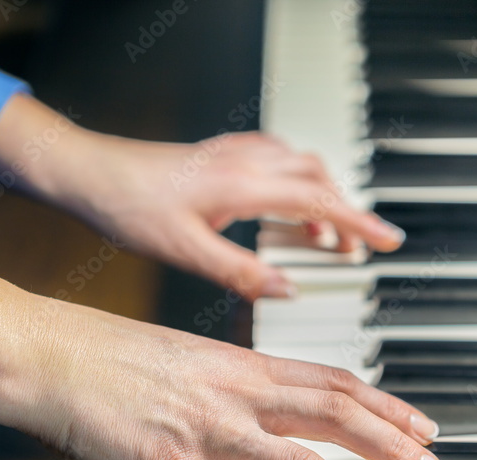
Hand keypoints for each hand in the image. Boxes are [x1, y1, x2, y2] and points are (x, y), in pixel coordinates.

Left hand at [0, 94, 404, 300]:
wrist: (88, 173)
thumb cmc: (128, 207)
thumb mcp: (187, 252)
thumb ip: (242, 273)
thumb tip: (286, 288)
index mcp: (244, 186)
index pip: (320, 202)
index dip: (359, 223)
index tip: (388, 240)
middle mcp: (245, 162)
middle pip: (319, 179)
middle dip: (346, 212)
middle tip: (357, 247)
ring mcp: (233, 153)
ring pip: (300, 166)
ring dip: (321, 197)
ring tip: (324, 237)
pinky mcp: (219, 154)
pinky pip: (276, 160)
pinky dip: (295, 182)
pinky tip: (283, 205)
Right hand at [0, 271, 448, 459]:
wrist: (50, 351)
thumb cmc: (110, 354)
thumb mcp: (187, 355)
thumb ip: (232, 379)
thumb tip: (264, 400)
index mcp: (243, 363)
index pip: (334, 380)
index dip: (386, 405)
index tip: (422, 425)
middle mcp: (237, 391)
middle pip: (336, 413)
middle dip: (394, 445)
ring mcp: (207, 428)